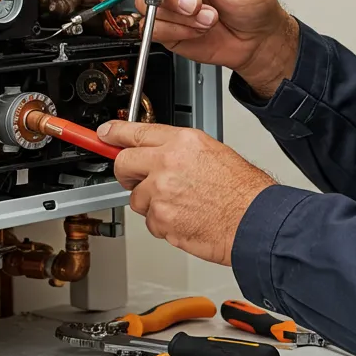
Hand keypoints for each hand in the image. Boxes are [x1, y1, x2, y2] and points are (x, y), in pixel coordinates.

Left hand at [98, 120, 275, 265]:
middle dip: (127, 174)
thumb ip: (180, 151)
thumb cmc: (242, 190)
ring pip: (136, 198)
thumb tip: (158, 154)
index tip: (102, 134)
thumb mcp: (212, 152)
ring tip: (183, 205)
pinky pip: (150, 222)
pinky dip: (163, 224)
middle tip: (139, 180)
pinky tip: (186, 218)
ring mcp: (160, 191)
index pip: (136, 131)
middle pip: (123, 163)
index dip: (114, 134)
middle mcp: (166, 162)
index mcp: (182, 141)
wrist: (254, 220)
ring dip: (152, 204)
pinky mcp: (160, 218)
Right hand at [133, 0, 297, 96]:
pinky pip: (154, 27)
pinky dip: (177, 30)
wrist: (258, 40)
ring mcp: (171, 3)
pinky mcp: (168, 27)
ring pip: (148, 3)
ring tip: (207, 17)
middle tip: (196, 2)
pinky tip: (198, 28)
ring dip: (181, 15)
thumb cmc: (253, 3)